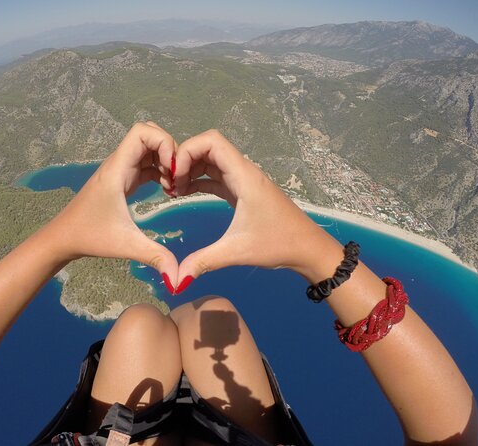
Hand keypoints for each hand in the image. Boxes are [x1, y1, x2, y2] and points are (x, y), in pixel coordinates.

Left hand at [40, 122, 179, 285]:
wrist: (62, 238)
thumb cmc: (89, 236)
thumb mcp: (126, 245)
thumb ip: (155, 257)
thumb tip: (178, 279)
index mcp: (118, 168)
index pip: (143, 131)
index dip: (164, 142)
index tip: (173, 170)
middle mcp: (119, 163)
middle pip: (150, 135)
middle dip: (169, 150)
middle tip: (178, 177)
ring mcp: (120, 170)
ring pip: (149, 149)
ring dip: (166, 162)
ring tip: (174, 186)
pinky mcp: (122, 180)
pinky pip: (146, 164)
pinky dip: (160, 171)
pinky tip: (166, 191)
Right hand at [173, 130, 344, 286]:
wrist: (308, 249)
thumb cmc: (279, 244)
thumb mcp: (237, 251)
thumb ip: (204, 261)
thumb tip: (176, 279)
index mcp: (244, 176)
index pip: (211, 141)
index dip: (187, 151)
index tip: (174, 175)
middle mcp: (244, 172)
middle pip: (208, 148)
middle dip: (184, 160)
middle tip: (169, 183)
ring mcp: (244, 181)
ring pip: (211, 162)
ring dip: (191, 170)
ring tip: (173, 190)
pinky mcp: (243, 192)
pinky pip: (217, 177)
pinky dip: (199, 181)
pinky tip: (184, 194)